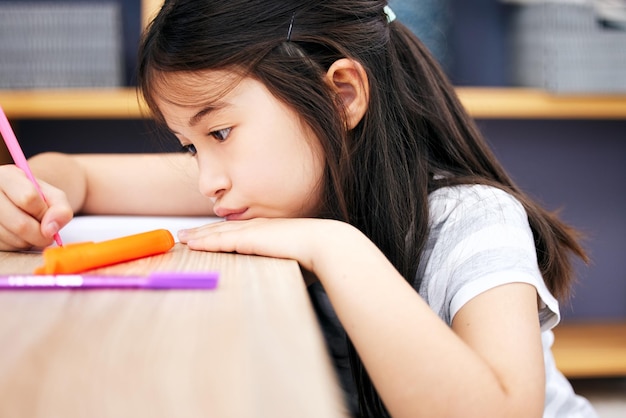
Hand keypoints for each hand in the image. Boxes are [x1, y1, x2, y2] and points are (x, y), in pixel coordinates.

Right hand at [0, 164, 72, 249]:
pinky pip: (6, 247)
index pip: (28, 198)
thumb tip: (51, 230)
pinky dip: (19, 245)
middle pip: (20, 224)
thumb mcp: (52, 196)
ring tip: (32, 230)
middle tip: (48, 234)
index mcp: (5, 176)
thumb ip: (60, 209)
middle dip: (41, 234)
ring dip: (31, 241)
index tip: (48, 216)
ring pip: (13, 239)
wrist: (16, 201)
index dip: (44, 212)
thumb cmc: (36, 197)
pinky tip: (20, 235)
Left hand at [178, 217, 360, 273]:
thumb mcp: (294, 260)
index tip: (204, 236)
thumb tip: (280, 282)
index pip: (236, 231)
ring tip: (181, 238)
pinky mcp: (251, 238)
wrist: (326, 244)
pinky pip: (222, 239)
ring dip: (197, 236)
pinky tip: (191, 243)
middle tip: (183, 235)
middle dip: (201, 232)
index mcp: (267, 231)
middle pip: (222, 229)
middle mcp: (258, 227)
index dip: (218, 233)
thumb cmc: (316, 256)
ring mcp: (253, 231)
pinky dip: (205, 241)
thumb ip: (282, 265)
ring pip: (217, 232)